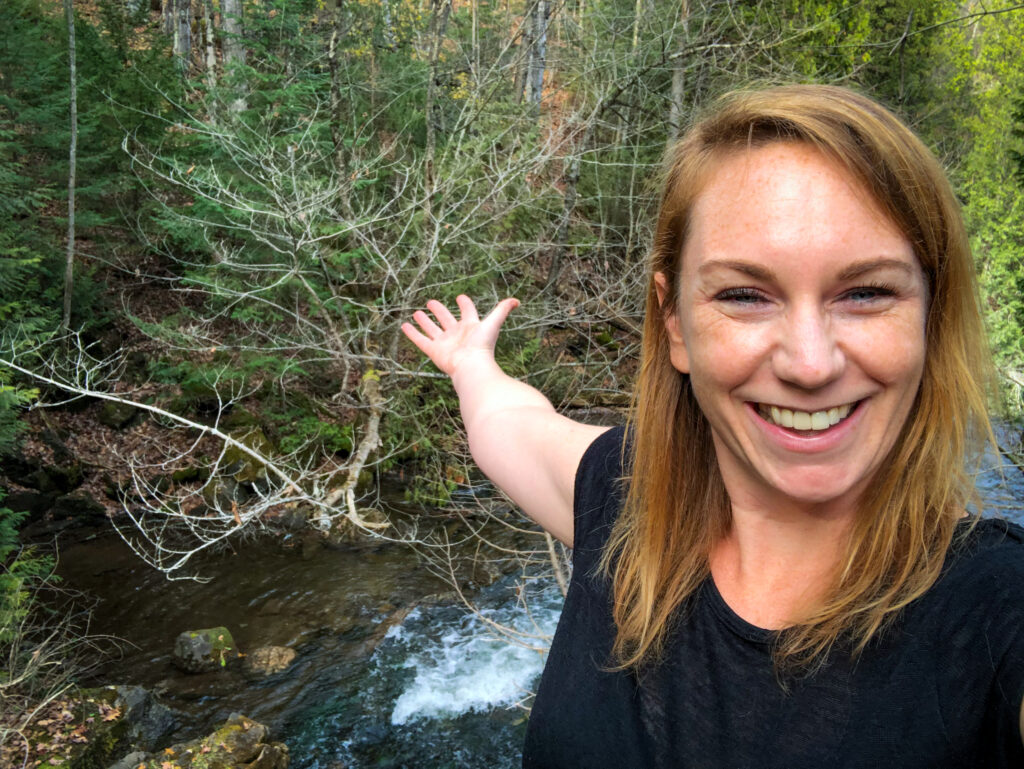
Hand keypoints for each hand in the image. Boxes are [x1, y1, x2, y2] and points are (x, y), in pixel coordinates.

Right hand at [401, 295, 519, 377]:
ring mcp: (445, 343)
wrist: (472, 367)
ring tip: (416, 312)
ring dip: (424, 321)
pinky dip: (413, 334)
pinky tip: (404, 326)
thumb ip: (503, 310)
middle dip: (439, 311)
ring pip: (432, 329)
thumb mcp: (493, 323)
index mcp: (471, 326)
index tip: (460, 297)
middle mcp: (457, 334)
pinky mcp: (434, 351)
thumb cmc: (483, 346)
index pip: (467, 312)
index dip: (465, 304)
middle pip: (447, 319)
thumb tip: (517, 300)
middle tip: (431, 302)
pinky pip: (421, 340)